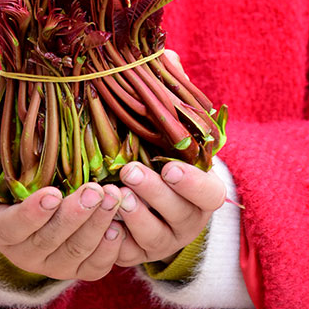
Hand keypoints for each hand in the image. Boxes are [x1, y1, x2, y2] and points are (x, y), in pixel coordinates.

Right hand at [0, 98, 125, 280]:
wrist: (39, 205)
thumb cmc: (19, 172)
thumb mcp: (0, 153)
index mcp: (0, 226)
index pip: (12, 226)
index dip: (32, 213)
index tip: (52, 193)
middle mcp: (24, 252)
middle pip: (49, 240)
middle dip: (74, 215)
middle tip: (96, 190)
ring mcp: (52, 264)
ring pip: (75, 252)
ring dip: (97, 225)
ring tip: (115, 197)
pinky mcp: (77, 269)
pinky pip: (94, 268)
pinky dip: (108, 250)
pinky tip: (119, 227)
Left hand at [111, 47, 225, 267]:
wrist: (141, 196)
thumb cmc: (157, 149)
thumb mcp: (166, 124)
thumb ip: (170, 92)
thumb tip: (167, 53)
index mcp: (201, 189)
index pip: (210, 193)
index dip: (193, 183)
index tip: (171, 166)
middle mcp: (186, 219)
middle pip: (180, 215)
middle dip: (155, 195)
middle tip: (128, 172)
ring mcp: (161, 239)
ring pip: (153, 239)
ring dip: (134, 217)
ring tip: (111, 194)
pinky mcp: (132, 254)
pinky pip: (124, 255)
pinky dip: (112, 240)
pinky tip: (98, 222)